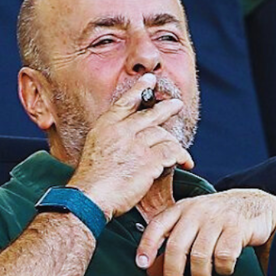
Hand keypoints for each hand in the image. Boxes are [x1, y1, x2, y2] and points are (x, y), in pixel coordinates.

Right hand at [67, 77, 193, 220]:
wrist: (90, 197)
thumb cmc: (91, 180)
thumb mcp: (96, 148)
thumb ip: (112, 138)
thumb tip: (127, 137)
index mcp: (106, 126)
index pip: (125, 102)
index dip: (139, 89)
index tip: (149, 79)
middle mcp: (121, 130)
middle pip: (150, 114)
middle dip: (166, 108)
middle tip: (176, 104)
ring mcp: (136, 144)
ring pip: (164, 135)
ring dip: (175, 144)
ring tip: (182, 152)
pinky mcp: (148, 160)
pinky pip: (172, 152)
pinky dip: (181, 157)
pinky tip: (185, 162)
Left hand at [135, 189, 275, 275]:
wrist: (258, 205)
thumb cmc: (220, 220)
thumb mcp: (194, 228)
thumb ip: (173, 249)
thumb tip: (151, 273)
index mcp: (182, 208)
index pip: (157, 226)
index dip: (147, 247)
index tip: (142, 266)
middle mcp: (197, 211)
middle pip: (176, 247)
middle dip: (173, 273)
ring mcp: (218, 219)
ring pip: (199, 256)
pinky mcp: (237, 228)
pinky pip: (224, 257)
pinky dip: (223, 269)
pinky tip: (224, 270)